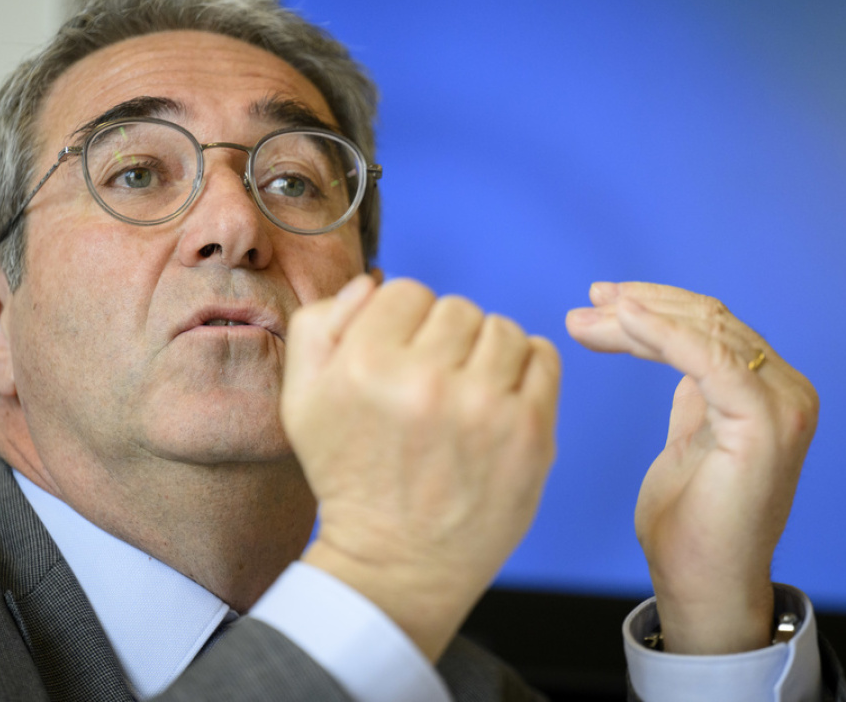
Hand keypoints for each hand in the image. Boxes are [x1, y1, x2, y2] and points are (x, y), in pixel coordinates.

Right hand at [282, 275, 559, 659]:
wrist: (396, 561)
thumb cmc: (349, 474)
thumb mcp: (301, 400)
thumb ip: (318, 326)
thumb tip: (371, 283)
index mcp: (364, 365)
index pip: (406, 290)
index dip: (401, 322)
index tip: (399, 360)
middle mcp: (426, 380)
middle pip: (457, 307)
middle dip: (443, 339)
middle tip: (431, 386)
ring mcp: (485, 407)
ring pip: (502, 328)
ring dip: (486, 353)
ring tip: (466, 394)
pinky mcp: (531, 432)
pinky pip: (544, 356)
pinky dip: (525, 369)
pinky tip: (499, 399)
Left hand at [566, 282, 817, 653]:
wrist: (702, 585)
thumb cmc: (690, 525)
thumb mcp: (687, 441)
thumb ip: (692, 396)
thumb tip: (667, 349)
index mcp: (767, 393)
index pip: (709, 328)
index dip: (654, 307)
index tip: (598, 302)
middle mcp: (784, 391)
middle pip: (705, 322)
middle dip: (637, 308)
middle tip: (583, 307)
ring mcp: (780, 405)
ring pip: (704, 331)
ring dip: (637, 318)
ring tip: (584, 319)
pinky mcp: (763, 423)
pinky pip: (709, 359)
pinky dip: (664, 333)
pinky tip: (624, 319)